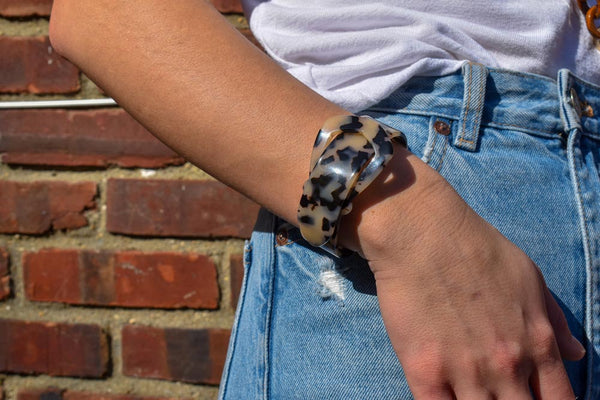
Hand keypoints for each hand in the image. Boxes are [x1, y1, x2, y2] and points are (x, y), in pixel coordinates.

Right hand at [339, 147, 584, 398]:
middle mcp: (507, 366)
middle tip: (500, 396)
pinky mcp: (424, 372)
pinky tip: (446, 398)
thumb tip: (577, 354)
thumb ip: (555, 322)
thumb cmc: (478, 249)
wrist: (424, 235)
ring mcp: (465, 372)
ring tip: (473, 396)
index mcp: (538, 345)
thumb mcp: (531, 279)